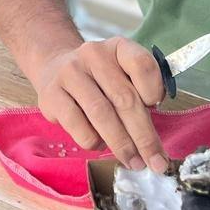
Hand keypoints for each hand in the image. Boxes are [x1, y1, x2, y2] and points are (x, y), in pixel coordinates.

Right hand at [34, 37, 167, 171]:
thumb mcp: (122, 73)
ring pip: (102, 115)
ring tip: (133, 161)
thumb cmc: (99, 79)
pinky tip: (100, 144)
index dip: (154, 90)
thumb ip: (141, 94)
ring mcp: (70, 73)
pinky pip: (79, 127)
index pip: (142, 64)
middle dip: (144, 136)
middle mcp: (93, 54)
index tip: (158, 107)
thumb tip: (154, 139)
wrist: (54, 68)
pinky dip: (94, 142)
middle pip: (125, 98)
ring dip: (122, 144)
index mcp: (118, 47)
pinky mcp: (51, 95)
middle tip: (156, 162)